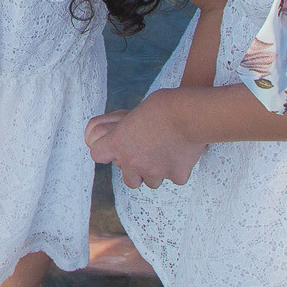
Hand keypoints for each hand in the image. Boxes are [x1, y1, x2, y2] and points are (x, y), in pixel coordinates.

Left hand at [86, 91, 207, 188]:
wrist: (189, 114)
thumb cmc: (163, 105)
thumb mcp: (136, 112)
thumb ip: (127, 129)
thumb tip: (125, 133)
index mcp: (117, 143)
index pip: (97, 154)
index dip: (105, 151)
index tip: (114, 148)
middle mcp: (132, 162)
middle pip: (129, 180)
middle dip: (136, 172)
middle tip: (146, 158)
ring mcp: (154, 172)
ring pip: (152, 181)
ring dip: (157, 172)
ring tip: (166, 153)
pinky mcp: (175, 176)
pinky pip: (175, 178)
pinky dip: (178, 169)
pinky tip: (183, 154)